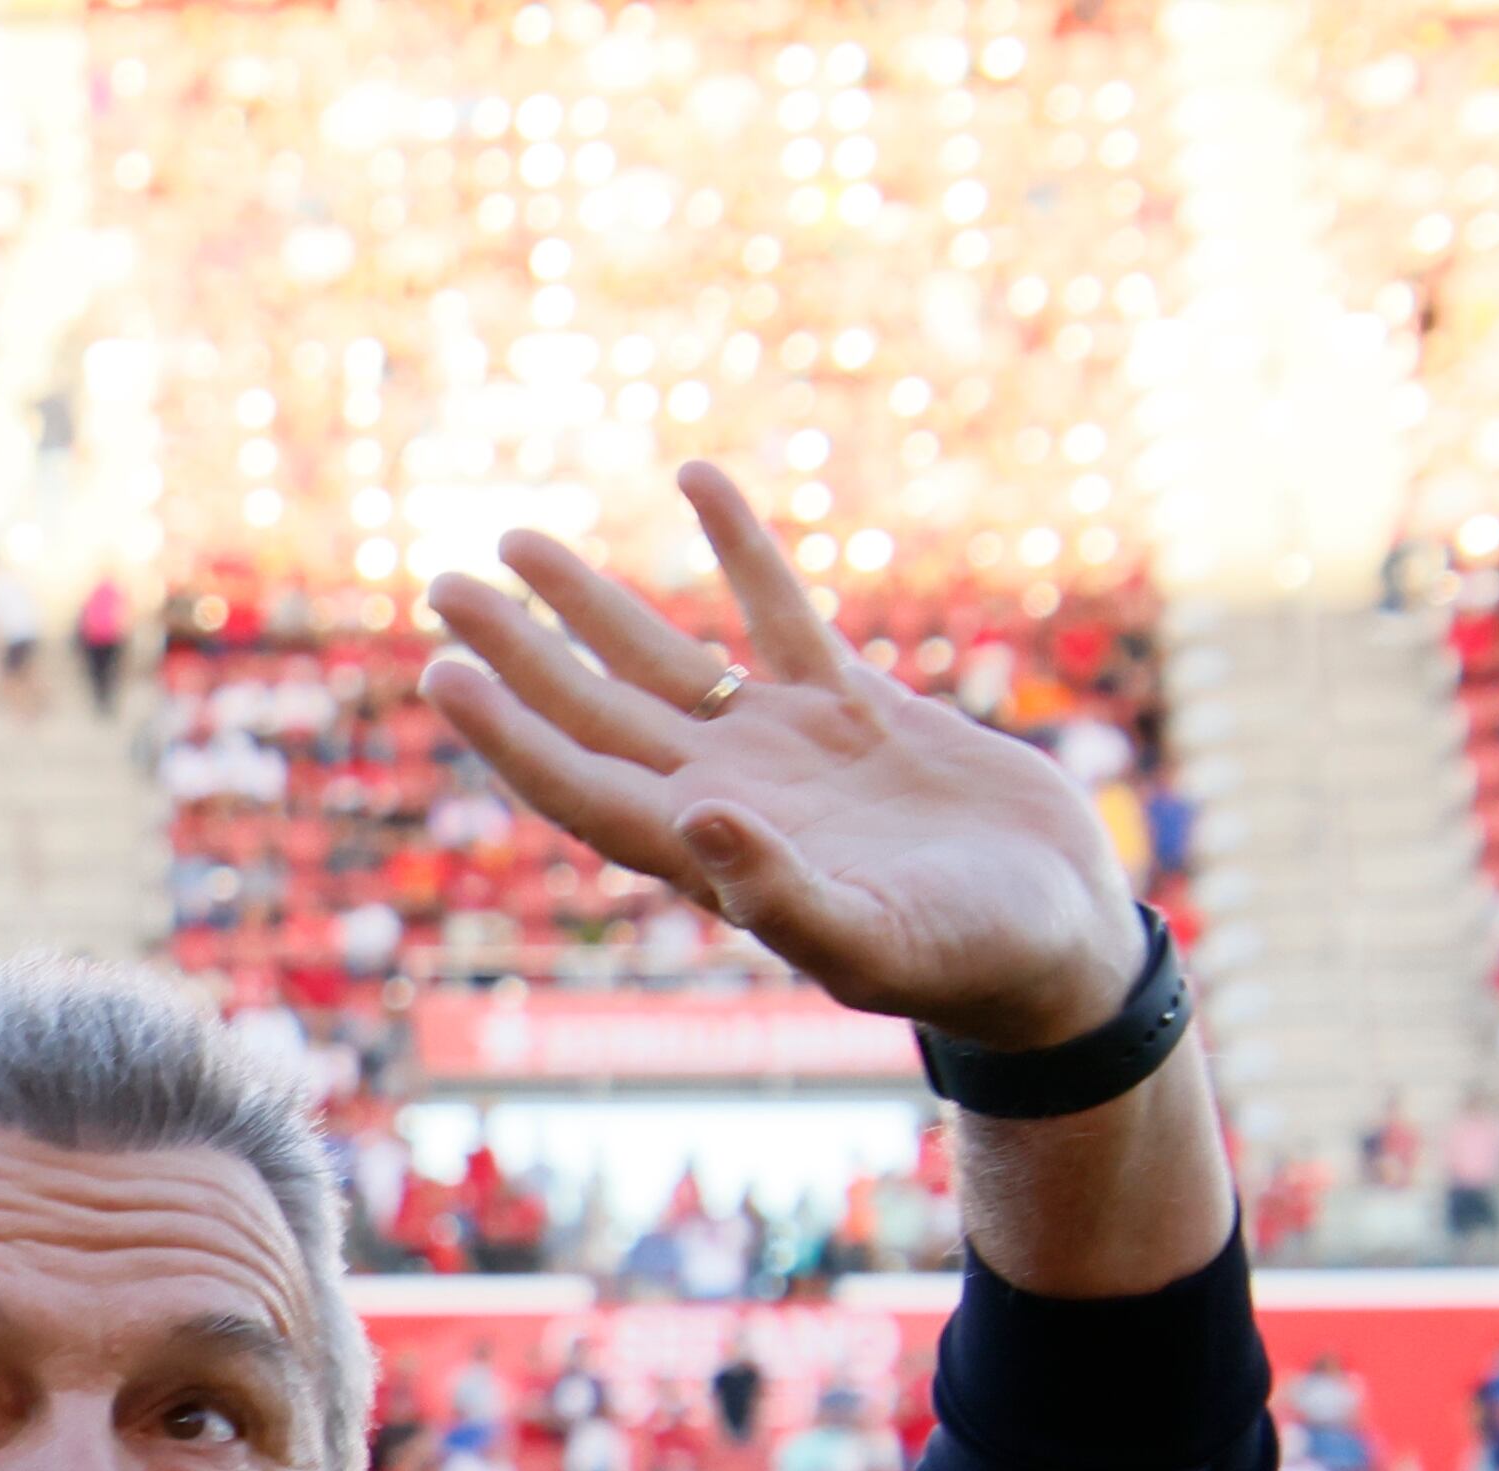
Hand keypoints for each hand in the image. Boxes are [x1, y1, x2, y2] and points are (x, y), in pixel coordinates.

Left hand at [421, 463, 1140, 1055]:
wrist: (1057, 942)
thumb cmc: (969, 963)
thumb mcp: (876, 942)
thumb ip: (783, 894)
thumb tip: (699, 818)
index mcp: (711, 855)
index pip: (581, 785)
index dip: (511, 732)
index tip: (443, 669)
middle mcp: (728, 794)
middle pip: (595, 711)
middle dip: (519, 649)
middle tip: (441, 583)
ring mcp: (786, 747)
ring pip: (664, 658)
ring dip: (590, 603)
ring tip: (516, 542)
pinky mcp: (856, 708)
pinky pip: (780, 611)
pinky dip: (740, 548)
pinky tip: (697, 479)